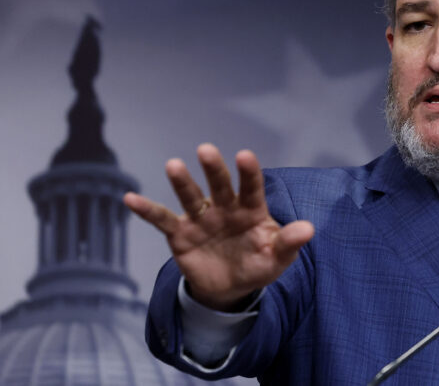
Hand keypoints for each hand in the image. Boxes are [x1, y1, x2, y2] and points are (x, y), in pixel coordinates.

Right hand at [124, 143, 313, 310]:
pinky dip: (146, 209)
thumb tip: (309, 229)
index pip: (251, 187)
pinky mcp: (180, 234)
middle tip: (206, 150)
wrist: (230, 288)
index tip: (244, 156)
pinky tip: (130, 198)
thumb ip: (289, 243)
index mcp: (251, 209)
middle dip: (214, 169)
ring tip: (174, 165)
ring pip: (191, 196)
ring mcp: (201, 218)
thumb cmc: (258, 264)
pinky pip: (161, 220)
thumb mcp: (277, 258)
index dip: (249, 172)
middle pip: (220, 185)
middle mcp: (225, 207)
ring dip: (182, 182)